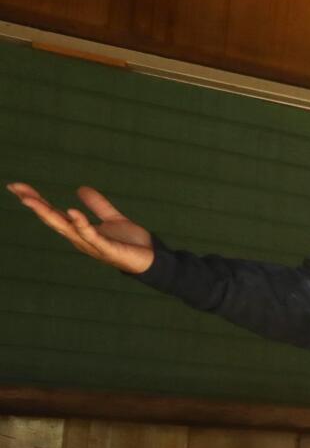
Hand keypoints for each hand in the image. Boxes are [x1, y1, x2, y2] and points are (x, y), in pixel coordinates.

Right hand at [8, 183, 155, 273]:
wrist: (153, 260)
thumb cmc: (131, 244)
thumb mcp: (113, 219)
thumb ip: (98, 205)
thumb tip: (80, 189)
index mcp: (80, 232)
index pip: (53, 214)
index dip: (36, 201)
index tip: (18, 186)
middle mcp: (81, 240)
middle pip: (53, 220)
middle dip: (35, 205)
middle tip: (17, 189)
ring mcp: (93, 246)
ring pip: (66, 228)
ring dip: (48, 214)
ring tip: (32, 200)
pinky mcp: (108, 249)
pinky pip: (91, 236)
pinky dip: (81, 224)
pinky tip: (72, 212)